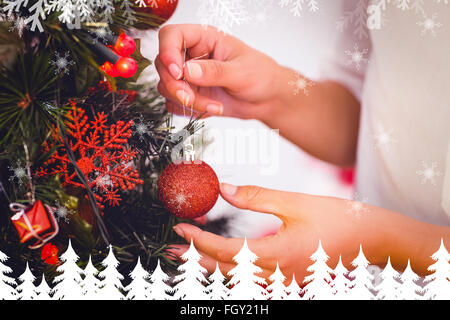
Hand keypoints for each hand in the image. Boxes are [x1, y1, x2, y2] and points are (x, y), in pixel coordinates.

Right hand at [156, 24, 281, 120]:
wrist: (267, 99)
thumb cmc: (261, 76)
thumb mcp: (241, 72)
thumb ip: (214, 71)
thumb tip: (187, 70)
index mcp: (204, 39)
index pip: (171, 35)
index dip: (168, 52)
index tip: (178, 72)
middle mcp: (192, 55)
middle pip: (163, 64)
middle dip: (175, 86)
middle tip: (191, 99)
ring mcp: (189, 76)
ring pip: (167, 87)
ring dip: (186, 101)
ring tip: (213, 106)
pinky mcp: (190, 94)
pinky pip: (174, 103)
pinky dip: (188, 110)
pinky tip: (211, 109)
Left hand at [168, 183, 390, 283]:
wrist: (372, 240)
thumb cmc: (337, 218)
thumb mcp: (294, 202)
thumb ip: (256, 196)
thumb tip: (222, 189)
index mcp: (275, 255)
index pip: (224, 252)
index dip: (198, 241)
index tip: (180, 228)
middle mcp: (275, 275)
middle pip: (225, 271)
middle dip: (196, 259)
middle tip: (172, 250)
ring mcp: (283, 282)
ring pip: (237, 279)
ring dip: (211, 266)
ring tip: (190, 255)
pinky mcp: (289, 280)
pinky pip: (252, 280)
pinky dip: (232, 270)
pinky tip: (224, 260)